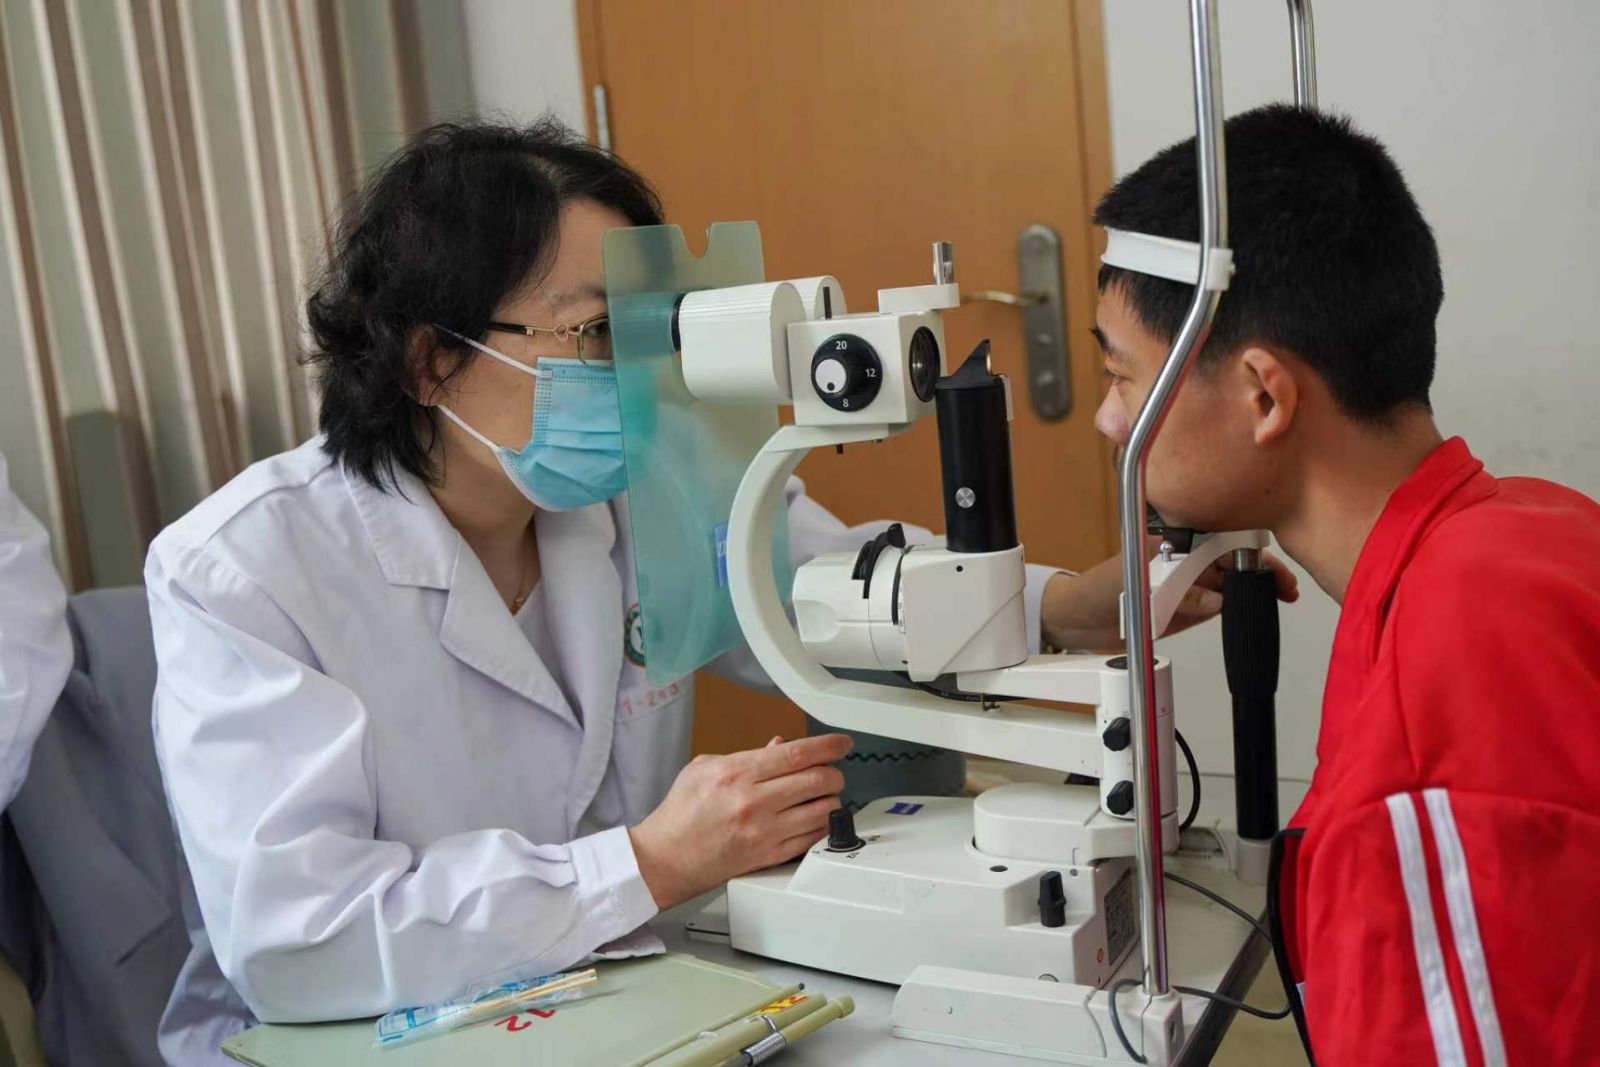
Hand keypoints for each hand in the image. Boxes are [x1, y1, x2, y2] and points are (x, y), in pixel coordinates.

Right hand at [628, 733, 851, 909]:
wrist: (666, 858)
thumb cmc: (681, 813)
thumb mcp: (704, 767)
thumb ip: (747, 755)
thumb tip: (780, 746)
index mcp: (737, 773)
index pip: (797, 754)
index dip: (828, 746)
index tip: (842, 744)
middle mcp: (753, 802)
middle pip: (817, 780)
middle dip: (835, 773)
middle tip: (834, 772)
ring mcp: (764, 832)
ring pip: (822, 811)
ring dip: (832, 800)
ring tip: (826, 796)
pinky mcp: (769, 856)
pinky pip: (812, 839)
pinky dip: (823, 826)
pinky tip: (818, 819)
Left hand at [1041, 538, 1297, 650]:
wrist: (1080, 619)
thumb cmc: (1098, 590)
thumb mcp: (1137, 588)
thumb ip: (1178, 594)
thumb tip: (1216, 600)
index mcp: (1175, 543)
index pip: (1220, 542)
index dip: (1248, 553)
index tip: (1268, 565)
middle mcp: (1186, 560)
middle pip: (1234, 561)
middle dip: (1263, 570)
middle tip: (1287, 586)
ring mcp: (1190, 582)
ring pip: (1234, 581)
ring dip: (1259, 587)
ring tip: (1285, 595)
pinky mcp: (1190, 605)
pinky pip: (1223, 602)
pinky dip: (1243, 604)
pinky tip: (1263, 605)